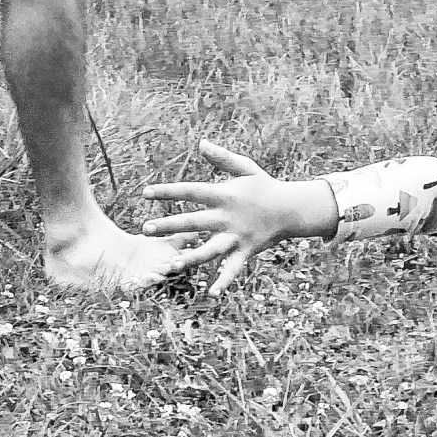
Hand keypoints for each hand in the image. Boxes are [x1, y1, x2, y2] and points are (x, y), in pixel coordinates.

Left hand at [142, 141, 290, 295]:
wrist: (292, 209)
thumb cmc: (265, 186)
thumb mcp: (245, 169)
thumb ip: (223, 158)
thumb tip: (201, 143)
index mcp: (225, 195)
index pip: (191, 192)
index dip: (168, 192)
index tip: (145, 193)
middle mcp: (228, 217)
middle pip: (194, 222)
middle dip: (169, 226)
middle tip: (145, 229)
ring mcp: (237, 236)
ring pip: (211, 250)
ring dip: (192, 258)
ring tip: (172, 265)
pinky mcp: (246, 251)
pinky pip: (234, 268)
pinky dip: (224, 281)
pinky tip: (211, 293)